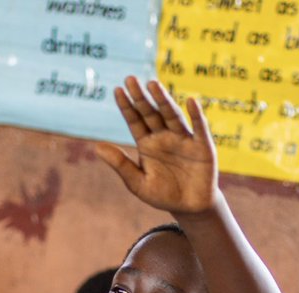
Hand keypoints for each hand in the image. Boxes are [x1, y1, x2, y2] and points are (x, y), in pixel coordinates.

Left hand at [96, 76, 219, 214]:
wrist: (190, 208)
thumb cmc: (162, 195)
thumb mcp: (137, 183)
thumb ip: (120, 165)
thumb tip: (96, 147)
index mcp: (147, 143)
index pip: (135, 120)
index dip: (127, 106)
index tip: (117, 90)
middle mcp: (164, 136)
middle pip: (151, 113)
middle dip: (141, 97)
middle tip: (130, 79)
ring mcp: (183, 139)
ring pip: (171, 116)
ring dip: (163, 100)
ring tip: (152, 84)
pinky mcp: (202, 146)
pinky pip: (199, 128)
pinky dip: (196, 115)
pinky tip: (191, 101)